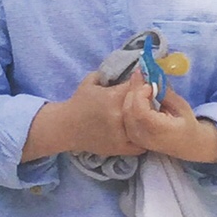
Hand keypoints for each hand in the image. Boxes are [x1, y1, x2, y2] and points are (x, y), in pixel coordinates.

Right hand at [21, 73, 145, 160]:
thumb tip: (131, 68)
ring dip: (149, 122)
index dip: (143, 84)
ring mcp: (120, 134)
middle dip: (150, 102)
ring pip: (146, 127)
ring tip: (150, 117)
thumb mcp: (92, 80)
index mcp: (113, 97)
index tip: (144, 83)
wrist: (65, 127)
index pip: (138, 87)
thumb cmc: (79, 102)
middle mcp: (119, 116)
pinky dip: (144, 139)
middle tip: (151, 100)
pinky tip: (142, 132)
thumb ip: (110, 73)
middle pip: (146, 107)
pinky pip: (140, 146)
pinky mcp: (119, 148)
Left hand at [121, 68, 216, 164]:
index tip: (149, 84)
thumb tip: (152, 77)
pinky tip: (139, 96)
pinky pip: (125, 116)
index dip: (141, 94)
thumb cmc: (186, 124)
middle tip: (142, 77)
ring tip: (142, 86)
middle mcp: (144, 137)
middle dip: (134, 91)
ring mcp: (136, 138)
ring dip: (131, 95)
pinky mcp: (132, 136)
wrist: (186, 144)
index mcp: (159, 131)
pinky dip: (129, 103)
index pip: (140, 111)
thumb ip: (165, 92)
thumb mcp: (181, 106)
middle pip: (129, 110)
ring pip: (124, 112)